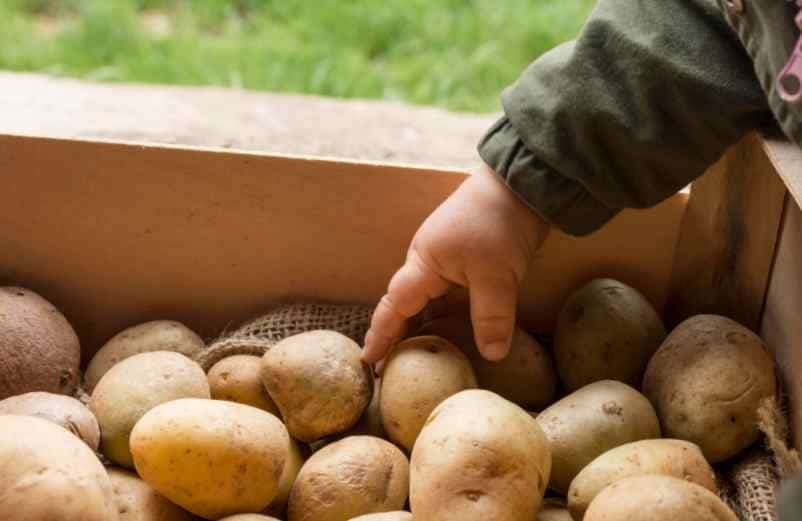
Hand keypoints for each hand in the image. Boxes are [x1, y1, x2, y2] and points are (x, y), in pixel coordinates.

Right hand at [362, 163, 549, 365]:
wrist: (519, 184)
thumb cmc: (498, 224)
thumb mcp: (496, 275)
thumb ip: (491, 316)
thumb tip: (492, 355)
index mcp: (424, 263)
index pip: (394, 306)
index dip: (382, 334)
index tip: (368, 360)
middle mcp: (426, 262)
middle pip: (402, 303)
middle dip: (393, 334)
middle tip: (386, 368)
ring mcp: (444, 258)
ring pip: (424, 299)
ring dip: (417, 325)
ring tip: (413, 357)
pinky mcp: (463, 257)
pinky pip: (442, 294)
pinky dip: (439, 314)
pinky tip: (447, 331)